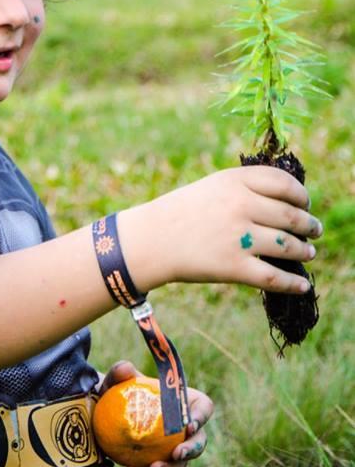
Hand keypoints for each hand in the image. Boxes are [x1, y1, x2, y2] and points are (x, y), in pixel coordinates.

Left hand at [96, 360, 212, 466]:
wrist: (103, 413)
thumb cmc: (118, 391)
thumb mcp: (116, 380)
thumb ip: (119, 372)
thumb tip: (126, 368)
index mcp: (183, 402)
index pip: (203, 407)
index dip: (201, 416)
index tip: (188, 424)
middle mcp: (183, 429)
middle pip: (199, 442)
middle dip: (191, 450)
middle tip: (176, 453)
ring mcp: (171, 448)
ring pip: (180, 464)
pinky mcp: (156, 462)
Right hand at [120, 165, 321, 293]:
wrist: (152, 239)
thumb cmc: (182, 212)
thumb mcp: (212, 187)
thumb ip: (245, 189)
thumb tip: (287, 202)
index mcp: (234, 181)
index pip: (283, 182)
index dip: (301, 194)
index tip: (305, 203)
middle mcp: (240, 205)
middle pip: (291, 215)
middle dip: (309, 225)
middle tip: (315, 230)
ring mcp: (239, 237)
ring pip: (289, 246)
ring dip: (304, 251)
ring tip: (308, 253)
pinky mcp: (234, 267)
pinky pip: (275, 278)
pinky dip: (294, 283)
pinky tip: (303, 285)